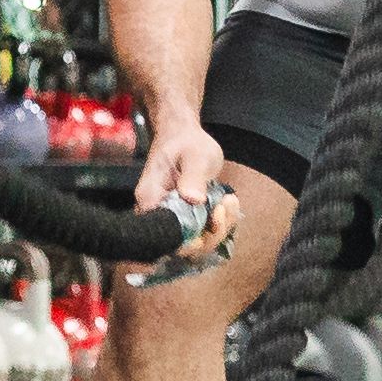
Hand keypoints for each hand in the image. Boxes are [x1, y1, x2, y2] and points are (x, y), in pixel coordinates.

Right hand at [124, 114, 239, 284]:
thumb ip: (193, 177)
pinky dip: (220, 223)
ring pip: (195, 242)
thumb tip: (193, 199)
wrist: (183, 135)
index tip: (213, 217)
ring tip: (230, 201)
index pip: (164, 237)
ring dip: (220, 227)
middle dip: (211, 232)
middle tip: (227, 205)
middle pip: (182, 245)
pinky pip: (202, 233)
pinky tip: (229, 203)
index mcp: (151, 199)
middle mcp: (156, 214)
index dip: (190, 239)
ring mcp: (170, 218)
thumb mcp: (195, 155)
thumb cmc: (186, 142)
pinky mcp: (184, 218)